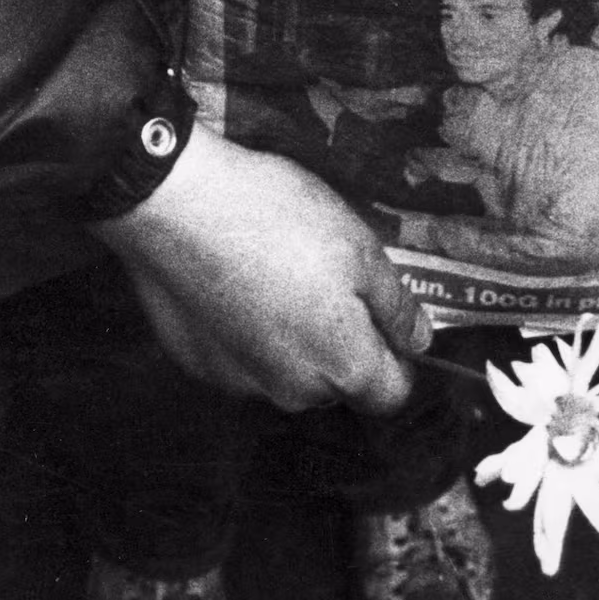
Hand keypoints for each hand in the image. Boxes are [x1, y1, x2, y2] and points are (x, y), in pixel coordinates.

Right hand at [94, 124, 430, 413]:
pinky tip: (237, 278)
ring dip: (292, 333)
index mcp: (341, 366)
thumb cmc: (276, 219)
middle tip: (328, 273)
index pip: (391, 393)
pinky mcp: (200, 365)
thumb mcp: (359, 246)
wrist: (179, 205)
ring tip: (278, 268)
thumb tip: (419, 341)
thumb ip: (395, 305)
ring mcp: (241, 383)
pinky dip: (246, 328)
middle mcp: (292, 392)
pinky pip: (241, 356)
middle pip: (337, 381)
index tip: (386, 312)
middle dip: (342, 338)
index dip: (399, 354)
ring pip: (288, 370)